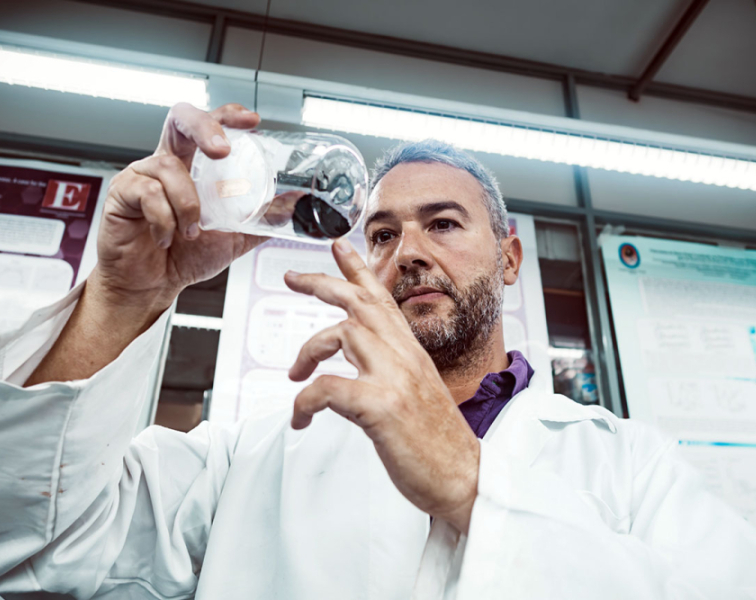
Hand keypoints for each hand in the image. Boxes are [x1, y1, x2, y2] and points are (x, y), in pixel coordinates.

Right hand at [94, 102, 267, 313]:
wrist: (153, 286)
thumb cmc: (185, 257)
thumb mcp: (234, 236)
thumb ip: (262, 219)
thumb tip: (296, 204)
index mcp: (192, 167)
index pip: (207, 124)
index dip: (227, 115)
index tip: (252, 121)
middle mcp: (166, 163)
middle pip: (180, 119)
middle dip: (204, 127)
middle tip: (223, 151)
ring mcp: (141, 175)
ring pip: (168, 167)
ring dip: (188, 202)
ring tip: (192, 231)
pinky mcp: (122, 193)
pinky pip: (148, 193)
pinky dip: (165, 218)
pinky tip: (167, 238)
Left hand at [285, 239, 479, 533]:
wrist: (464, 477)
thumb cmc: (437, 442)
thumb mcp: (416, 393)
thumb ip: (392, 370)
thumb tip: (360, 366)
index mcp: (411, 352)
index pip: (383, 299)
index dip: (358, 269)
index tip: (338, 247)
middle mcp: (404, 357)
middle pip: (359, 302)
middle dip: (321, 282)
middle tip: (291, 276)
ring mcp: (394, 378)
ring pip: (341, 333)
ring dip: (307, 350)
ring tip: (294, 374)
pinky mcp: (382, 406)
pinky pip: (328, 388)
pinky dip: (304, 401)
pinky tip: (300, 417)